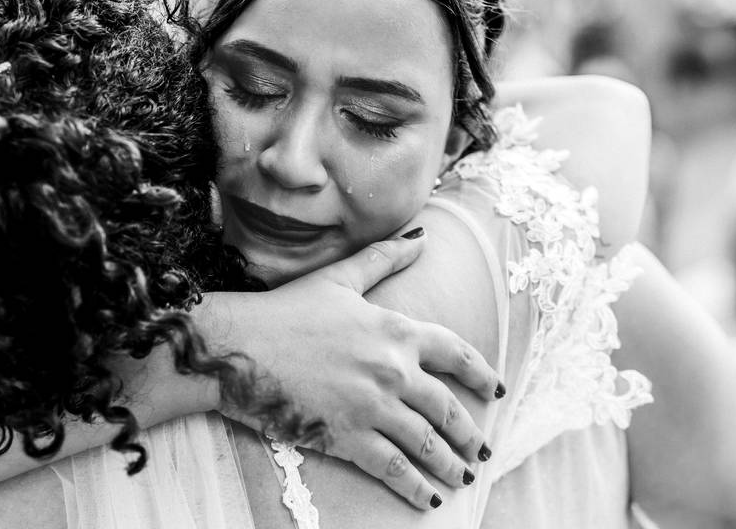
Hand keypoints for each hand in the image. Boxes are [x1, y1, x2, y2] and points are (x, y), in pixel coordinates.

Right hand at [203, 230, 502, 509]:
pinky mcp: (347, 436)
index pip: (456, 353)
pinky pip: (393, 468)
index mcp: (396, 330)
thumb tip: (421, 238)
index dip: (481, 374)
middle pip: (447, 408)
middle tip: (482, 449)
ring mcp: (372, 406)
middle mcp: (393, 370)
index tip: (496, 391)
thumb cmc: (287, 309)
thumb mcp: (340, 278)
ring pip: (427, 443)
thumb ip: (384, 259)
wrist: (239, 346)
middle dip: (470, 433)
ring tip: (464, 477)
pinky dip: (415, 487)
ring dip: (451, 464)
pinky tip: (429, 498)